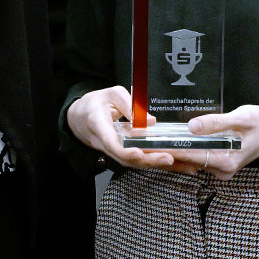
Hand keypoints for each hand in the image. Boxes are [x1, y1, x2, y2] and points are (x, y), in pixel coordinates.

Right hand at [65, 85, 188, 171]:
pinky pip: (138, 160)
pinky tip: (176, 165)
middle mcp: (105, 143)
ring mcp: (113, 150)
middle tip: (169, 159)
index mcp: (98, 125)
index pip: (111, 143)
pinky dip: (156, 163)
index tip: (139, 153)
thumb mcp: (111, 93)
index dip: (125, 151)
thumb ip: (129, 104)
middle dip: (148, 161)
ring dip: (156, 165)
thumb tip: (150, 120)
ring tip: (179, 164)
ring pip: (134, 163)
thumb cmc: (94, 103)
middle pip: (126, 158)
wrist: (79, 117)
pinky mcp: (122, 152)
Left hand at [164, 105, 258, 179]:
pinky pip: (200, 158)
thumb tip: (193, 127)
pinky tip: (176, 141)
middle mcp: (223, 169)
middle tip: (150, 142)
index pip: (193, 155)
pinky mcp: (221, 163)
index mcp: (227, 160)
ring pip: (194, 160)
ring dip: (179, 150)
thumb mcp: (240, 118)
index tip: (156, 145)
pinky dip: (189, 150)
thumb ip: (216, 123)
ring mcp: (222, 168)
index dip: (173, 149)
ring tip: (158, 140)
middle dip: (172, 151)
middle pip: (191, 160)